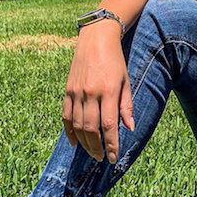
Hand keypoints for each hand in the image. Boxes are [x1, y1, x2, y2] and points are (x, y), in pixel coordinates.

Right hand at [62, 20, 134, 162]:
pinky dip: (69, 131)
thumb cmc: (115, 60)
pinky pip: (66, 116)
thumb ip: (126, 105)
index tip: (113, 158)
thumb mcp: (126, 81)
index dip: (111, 144)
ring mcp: (76, 92)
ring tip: (92, 152)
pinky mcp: (68, 90)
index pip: (109, 125)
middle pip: (91, 129)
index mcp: (108, 91)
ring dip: (84, 143)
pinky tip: (74, 142)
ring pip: (78, 125)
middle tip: (102, 158)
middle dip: (97, 148)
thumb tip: (129, 128)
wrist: (95, 38)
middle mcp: (91, 93)